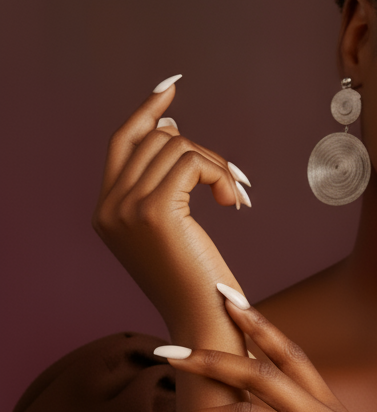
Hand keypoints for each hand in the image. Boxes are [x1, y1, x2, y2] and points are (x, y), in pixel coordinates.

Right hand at [93, 78, 251, 334]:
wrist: (204, 322)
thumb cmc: (198, 281)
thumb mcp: (172, 228)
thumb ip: (162, 184)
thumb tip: (169, 132)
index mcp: (107, 211)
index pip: (121, 142)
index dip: (145, 112)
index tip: (170, 89)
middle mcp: (109, 207)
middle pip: (155, 142)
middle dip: (201, 151)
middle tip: (232, 181)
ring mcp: (127, 208)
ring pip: (178, 149)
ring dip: (217, 167)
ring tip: (235, 197)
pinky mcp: (155, 212)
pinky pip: (193, 163)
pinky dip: (220, 175)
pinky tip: (234, 203)